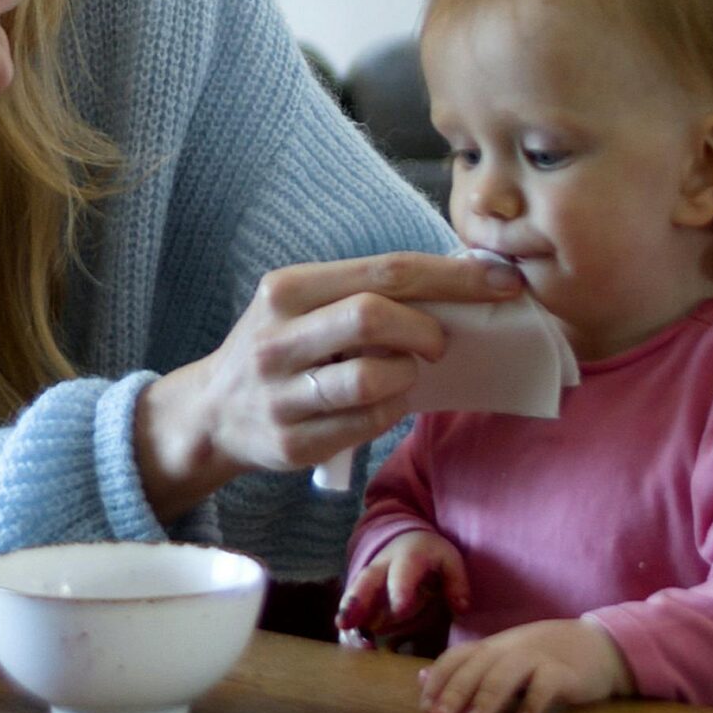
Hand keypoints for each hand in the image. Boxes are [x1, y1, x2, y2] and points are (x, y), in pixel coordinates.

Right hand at [132, 252, 526, 520]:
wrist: (211, 413)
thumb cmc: (279, 350)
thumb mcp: (301, 306)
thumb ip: (364, 291)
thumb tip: (460, 280)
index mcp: (287, 290)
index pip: (384, 271)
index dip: (452, 277)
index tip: (502, 283)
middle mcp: (277, 338)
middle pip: (375, 316)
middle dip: (426, 329)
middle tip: (439, 343)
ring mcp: (281, 393)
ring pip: (372, 377)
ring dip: (407, 375)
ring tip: (406, 373)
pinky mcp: (292, 442)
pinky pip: (367, 423)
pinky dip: (392, 410)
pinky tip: (387, 402)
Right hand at [335, 530, 469, 646]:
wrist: (407, 540)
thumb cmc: (430, 555)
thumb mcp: (450, 560)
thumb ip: (457, 583)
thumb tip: (461, 607)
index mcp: (407, 558)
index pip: (403, 573)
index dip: (400, 590)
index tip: (400, 609)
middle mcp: (382, 567)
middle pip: (366, 582)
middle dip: (356, 601)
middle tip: (348, 621)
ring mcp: (369, 582)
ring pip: (353, 597)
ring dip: (348, 617)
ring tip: (344, 634)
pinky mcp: (362, 596)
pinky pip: (352, 611)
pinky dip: (349, 627)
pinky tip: (348, 642)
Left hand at [418, 619, 634, 712]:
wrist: (598, 645)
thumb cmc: (543, 657)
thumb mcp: (501, 658)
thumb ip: (463, 669)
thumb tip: (419, 679)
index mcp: (492, 648)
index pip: (457, 657)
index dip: (439, 680)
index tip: (425, 708)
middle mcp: (510, 649)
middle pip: (477, 666)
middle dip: (456, 691)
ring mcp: (539, 657)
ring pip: (507, 672)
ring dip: (489, 697)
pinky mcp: (566, 672)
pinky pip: (548, 683)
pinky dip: (535, 701)